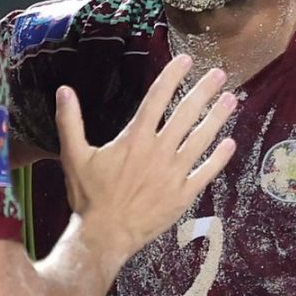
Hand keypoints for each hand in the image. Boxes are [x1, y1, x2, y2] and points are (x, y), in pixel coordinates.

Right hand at [55, 55, 236, 264]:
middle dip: (204, 91)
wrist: (104, 236)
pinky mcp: (183, 195)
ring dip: (217, 118)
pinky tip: (230, 143)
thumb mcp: (74, 156)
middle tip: (220, 74)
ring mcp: (174, 173)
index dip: (173, 76)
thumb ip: (70, 121)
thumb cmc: (88, 197)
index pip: (157, 98)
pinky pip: (206, 172)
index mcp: (135, 139)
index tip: (187, 59)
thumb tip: (64, 90)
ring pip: (201, 139)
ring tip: (231, 100)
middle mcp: (159, 151)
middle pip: (186, 114)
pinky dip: (219, 158)